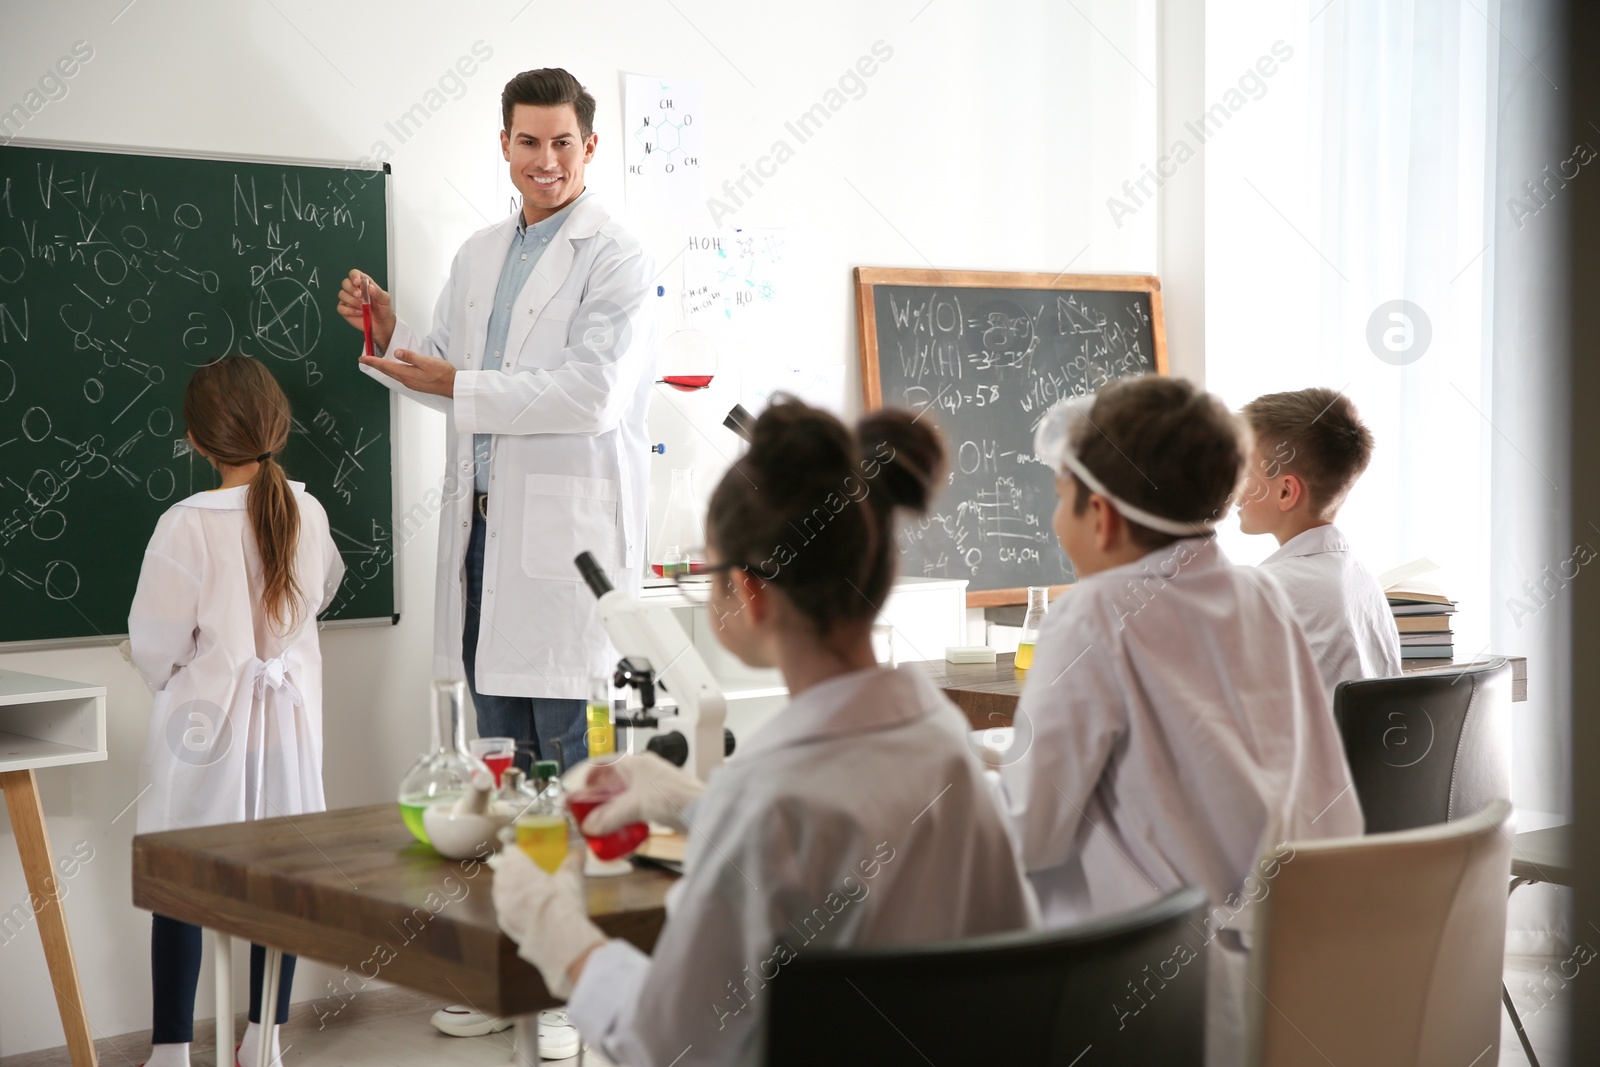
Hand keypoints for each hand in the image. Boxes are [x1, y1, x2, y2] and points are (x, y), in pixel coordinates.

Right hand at [336, 268, 395, 350]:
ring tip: (363, 307)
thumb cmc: (383, 309)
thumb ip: (378, 292)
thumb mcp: (385, 299)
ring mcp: (348, 300)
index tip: (357, 282)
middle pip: (345, 283)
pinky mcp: (345, 310)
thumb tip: (370, 287)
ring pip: (342, 295)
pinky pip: (340, 307)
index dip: (354, 276)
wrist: (382, 324)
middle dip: (351, 289)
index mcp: (364, 283)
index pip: (354, 274)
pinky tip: (359, 313)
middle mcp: (354, 290)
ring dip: (353, 301)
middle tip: (360, 296)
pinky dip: (350, 310)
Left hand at [359, 348, 456, 396]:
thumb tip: (397, 352)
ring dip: (383, 369)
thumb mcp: (427, 361)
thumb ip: (411, 357)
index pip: (385, 366)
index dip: (373, 362)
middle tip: (365, 360)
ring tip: (376, 363)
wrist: (453, 386)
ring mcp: (411, 383)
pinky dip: (392, 371)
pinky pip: (399, 377)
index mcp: (407, 374)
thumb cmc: (443, 374)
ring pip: (392, 374)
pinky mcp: (415, 384)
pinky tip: (393, 369)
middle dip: (375, 365)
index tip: (363, 358)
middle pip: (387, 371)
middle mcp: (406, 380)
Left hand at [488, 845, 606, 998]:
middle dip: (515, 871)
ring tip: (532, 894)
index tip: (528, 854)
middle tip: (532, 874)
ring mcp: (500, 905)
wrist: (557, 938)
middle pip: (503, 870)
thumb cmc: (562, 902)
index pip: (511, 851)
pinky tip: (531, 913)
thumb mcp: (572, 877)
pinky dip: (515, 910)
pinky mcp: (503, 923)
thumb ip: (573, 861)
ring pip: (502, 891)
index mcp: (515, 865)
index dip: (520, 852)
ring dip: (513, 890)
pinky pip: (506, 911)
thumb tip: (578, 852)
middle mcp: (502, 883)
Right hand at [564, 753, 706, 835]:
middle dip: (600, 794)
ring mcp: (653, 784)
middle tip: (588, 808)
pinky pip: (637, 804)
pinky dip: (627, 813)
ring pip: (626, 793)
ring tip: (602, 819)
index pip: (605, 762)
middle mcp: (644, 770)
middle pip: (614, 779)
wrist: (700, 808)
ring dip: (613, 805)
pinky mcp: (661, 800)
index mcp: (635, 762)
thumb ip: (609, 818)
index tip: (580, 789)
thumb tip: (590, 826)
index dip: (590, 775)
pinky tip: (623, 825)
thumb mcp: (634, 806)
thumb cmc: (673, 796)